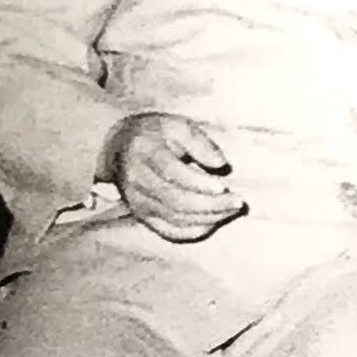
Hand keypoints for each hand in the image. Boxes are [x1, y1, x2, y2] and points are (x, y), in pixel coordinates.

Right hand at [100, 113, 244, 241]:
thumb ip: (199, 141)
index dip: (198, 183)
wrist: (118, 149)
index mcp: (146, 153)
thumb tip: (220, 163)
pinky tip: (214, 221)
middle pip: (175, 200)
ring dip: (208, 218)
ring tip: (232, 209)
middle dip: (211, 205)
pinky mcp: (143, 216)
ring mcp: (138, 202)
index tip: (223, 186)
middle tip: (238, 202)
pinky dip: (194, 230)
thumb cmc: (155, 134)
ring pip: (175, 218)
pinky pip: (169, 231)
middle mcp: (138, 181)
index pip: (171, 172)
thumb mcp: (177, 125)